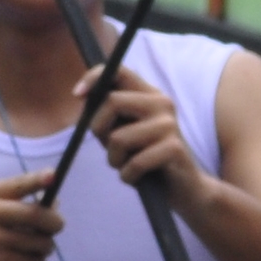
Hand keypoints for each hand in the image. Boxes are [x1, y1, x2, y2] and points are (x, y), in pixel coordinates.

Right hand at [0, 176, 63, 260]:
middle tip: (57, 228)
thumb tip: (55, 203)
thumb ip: (28, 204)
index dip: (38, 180)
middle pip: (36, 214)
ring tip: (35, 248)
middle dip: (55, 223)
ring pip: (42, 242)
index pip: (20, 184)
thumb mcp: (1, 212)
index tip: (53, 177)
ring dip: (47, 247)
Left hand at [83, 63, 202, 204]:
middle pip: (112, 102)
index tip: (77, 95)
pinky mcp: (174, 148)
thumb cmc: (147, 160)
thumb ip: (108, 114)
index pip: (119, 71)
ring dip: (114, 160)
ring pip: (118, 138)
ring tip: (127, 166)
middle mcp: (162, 103)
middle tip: (109, 148)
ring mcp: (169, 125)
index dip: (94, 78)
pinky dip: (128, 176)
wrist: (183, 189)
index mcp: (150, 94)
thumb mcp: (125, 132)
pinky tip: (137, 178)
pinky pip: (134, 163)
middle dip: (99, 129)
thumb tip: (82, 95)